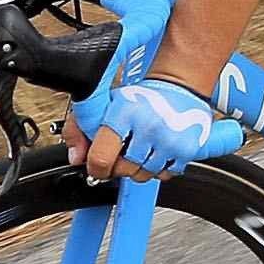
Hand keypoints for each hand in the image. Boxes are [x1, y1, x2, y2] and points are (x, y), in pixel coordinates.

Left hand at [73, 77, 237, 181]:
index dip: (95, 167)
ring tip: (141, 148)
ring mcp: (170, 139)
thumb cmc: (141, 97)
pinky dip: (159, 168)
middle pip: (123, 170)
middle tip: (122, 152)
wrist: (180, 88)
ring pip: (143, 175)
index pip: (101, 157)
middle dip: (118, 166)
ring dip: (139, 168)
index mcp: (125, 112)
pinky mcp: (187, 150)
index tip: (97, 166)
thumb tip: (76, 157)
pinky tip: (157, 151)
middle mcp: (150, 126)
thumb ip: (79, 128)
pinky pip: (165, 175)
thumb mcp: (104, 103)